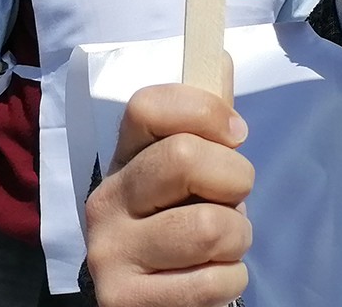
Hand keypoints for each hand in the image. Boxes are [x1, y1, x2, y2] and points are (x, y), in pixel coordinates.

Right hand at [83, 63, 253, 306]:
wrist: (156, 300)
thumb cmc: (186, 221)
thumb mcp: (195, 169)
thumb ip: (207, 118)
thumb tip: (219, 58)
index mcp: (123, 158)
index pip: (148, 105)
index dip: (204, 111)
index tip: (235, 134)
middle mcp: (104, 200)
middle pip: (183, 158)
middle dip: (235, 179)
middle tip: (232, 199)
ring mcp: (108, 253)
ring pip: (207, 226)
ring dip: (237, 237)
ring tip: (222, 244)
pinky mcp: (123, 302)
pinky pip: (210, 282)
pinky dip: (230, 280)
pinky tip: (210, 278)